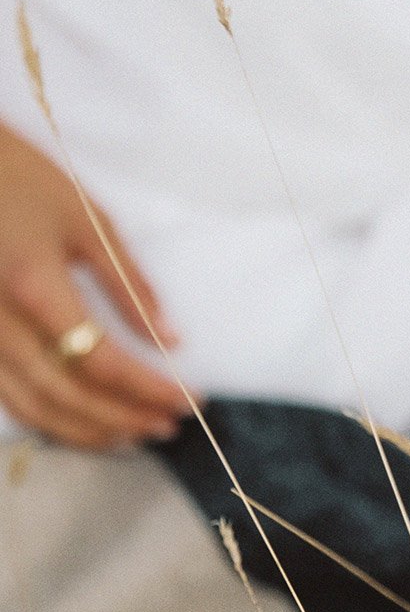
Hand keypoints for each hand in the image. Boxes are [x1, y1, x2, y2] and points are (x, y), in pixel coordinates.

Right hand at [0, 123, 189, 447]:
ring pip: (32, 407)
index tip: (188, 399)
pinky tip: (82, 421)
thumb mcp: (86, 219)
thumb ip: (130, 283)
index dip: (148, 389)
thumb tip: (171, 336)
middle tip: (168, 425)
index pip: (103, 362)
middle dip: (124, 418)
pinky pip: (7, 396)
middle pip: (68, 395)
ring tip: (132, 433)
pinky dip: (47, 418)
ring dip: (87, 431)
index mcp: (36, 289)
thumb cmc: (19, 178)